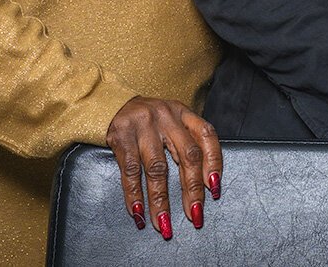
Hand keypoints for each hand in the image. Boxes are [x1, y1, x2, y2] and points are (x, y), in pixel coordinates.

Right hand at [105, 96, 221, 239]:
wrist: (113, 102)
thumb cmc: (150, 120)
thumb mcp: (172, 121)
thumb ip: (187, 143)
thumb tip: (204, 183)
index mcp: (183, 113)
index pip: (207, 136)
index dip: (214, 162)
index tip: (214, 189)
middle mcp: (167, 117)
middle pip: (187, 156)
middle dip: (192, 190)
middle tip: (194, 216)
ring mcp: (144, 126)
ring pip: (158, 169)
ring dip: (161, 201)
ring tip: (163, 224)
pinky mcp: (122, 137)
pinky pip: (130, 171)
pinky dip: (134, 195)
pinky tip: (138, 212)